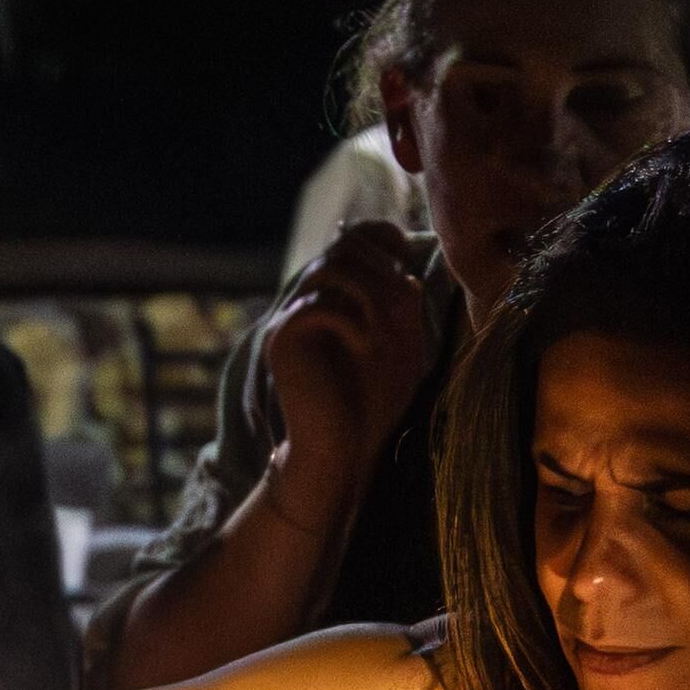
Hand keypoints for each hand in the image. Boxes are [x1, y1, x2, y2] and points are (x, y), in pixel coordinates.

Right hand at [257, 219, 440, 500]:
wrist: (343, 450)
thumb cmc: (374, 403)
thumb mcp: (402, 347)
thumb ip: (404, 307)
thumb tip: (403, 273)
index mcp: (337, 296)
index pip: (353, 239)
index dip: (382, 239)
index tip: (407, 265)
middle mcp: (311, 299)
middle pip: (344, 246)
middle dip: (382, 268)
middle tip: (402, 304)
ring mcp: (292, 317)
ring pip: (329, 266)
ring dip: (368, 289)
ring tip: (385, 325)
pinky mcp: (282, 339)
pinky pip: (318, 304)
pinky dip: (350, 320)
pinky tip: (366, 345)